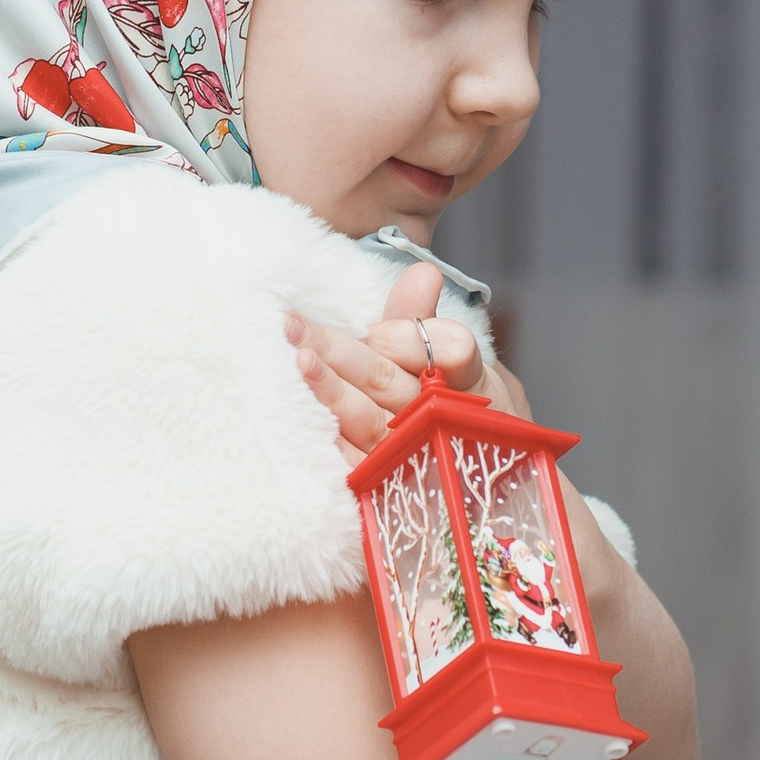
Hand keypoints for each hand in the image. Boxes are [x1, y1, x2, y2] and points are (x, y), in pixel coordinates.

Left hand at [286, 261, 528, 457]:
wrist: (466, 471)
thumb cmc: (448, 400)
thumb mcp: (445, 357)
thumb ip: (421, 317)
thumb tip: (422, 273)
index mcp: (467, 380)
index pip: (451, 351)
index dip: (409, 340)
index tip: (373, 332)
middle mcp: (442, 419)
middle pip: (389, 382)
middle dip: (339, 352)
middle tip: (293, 325)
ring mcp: (414, 457)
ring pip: (367, 421)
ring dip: (329, 391)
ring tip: (297, 362)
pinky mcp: (387, 486)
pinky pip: (355, 466)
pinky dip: (331, 442)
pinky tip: (299, 417)